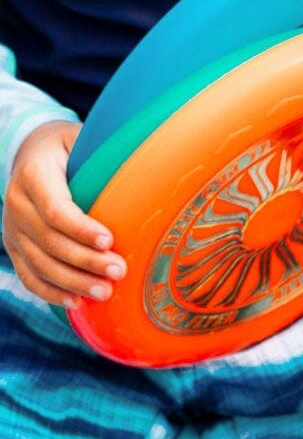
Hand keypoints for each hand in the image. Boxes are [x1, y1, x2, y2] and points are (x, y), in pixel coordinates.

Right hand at [2, 120, 126, 307]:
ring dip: (73, 282)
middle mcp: (17, 204)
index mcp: (34, 174)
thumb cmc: (68, 145)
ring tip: (105, 292)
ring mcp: (12, 229)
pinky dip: (52, 292)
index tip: (110, 240)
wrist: (28, 152)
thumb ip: (104, 149)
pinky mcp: (14, 248)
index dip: (81, 229)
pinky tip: (76, 302)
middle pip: (50, 241)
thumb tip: (154, 155)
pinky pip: (30, 275)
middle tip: (119, 271)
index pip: (55, 209)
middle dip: (85, 261)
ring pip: (40, 264)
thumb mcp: (81, 136)